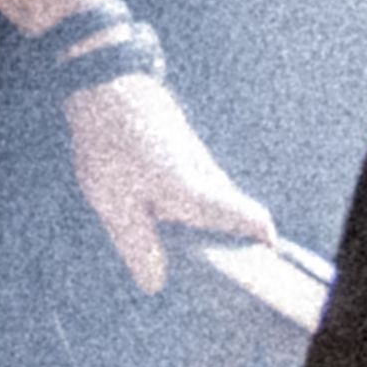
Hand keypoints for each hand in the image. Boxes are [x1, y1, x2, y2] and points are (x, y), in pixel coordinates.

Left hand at [62, 72, 276, 294]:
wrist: (105, 85)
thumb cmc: (111, 145)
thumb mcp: (117, 205)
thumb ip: (138, 247)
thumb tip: (156, 282)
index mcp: (200, 194)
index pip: (254, 219)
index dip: (261, 242)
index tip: (250, 265)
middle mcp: (208, 175)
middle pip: (233, 214)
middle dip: (224, 241)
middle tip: (197, 267)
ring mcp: (197, 156)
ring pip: (211, 196)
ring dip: (199, 220)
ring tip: (166, 241)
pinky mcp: (183, 145)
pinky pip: (195, 180)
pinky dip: (184, 200)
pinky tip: (151, 207)